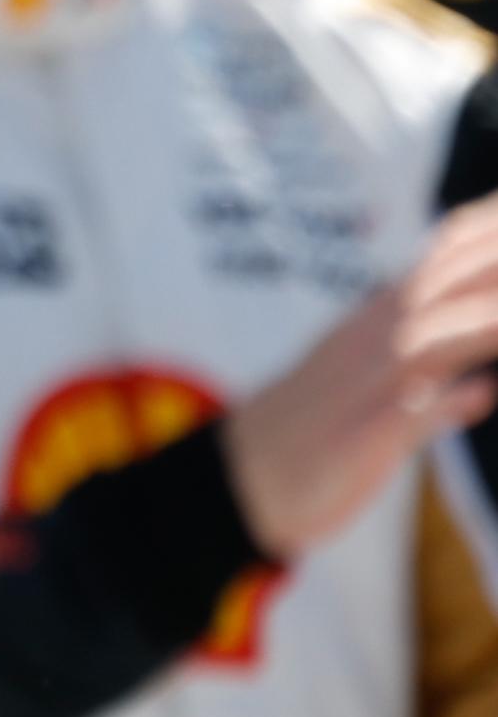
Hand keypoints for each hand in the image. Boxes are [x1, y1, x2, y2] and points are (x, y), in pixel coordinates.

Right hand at [228, 199, 497, 555]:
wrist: (242, 479)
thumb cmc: (311, 431)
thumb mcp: (359, 380)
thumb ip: (418, 368)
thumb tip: (479, 380)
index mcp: (367, 327)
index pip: (434, 266)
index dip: (479, 237)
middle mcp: (364, 347)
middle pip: (437, 292)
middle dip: (489, 268)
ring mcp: (360, 392)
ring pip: (427, 345)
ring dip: (478, 326)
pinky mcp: (358, 442)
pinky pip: (406, 418)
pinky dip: (448, 403)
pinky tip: (483, 393)